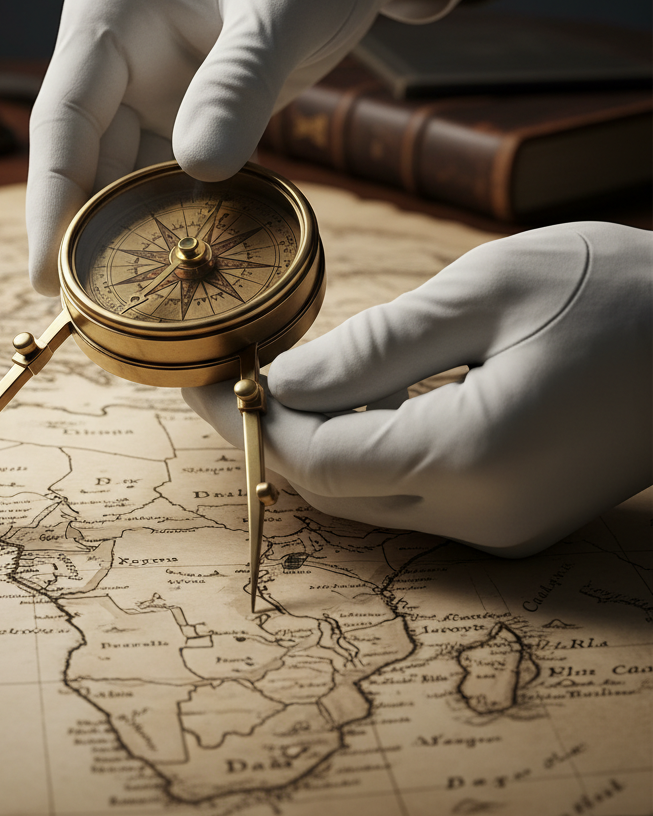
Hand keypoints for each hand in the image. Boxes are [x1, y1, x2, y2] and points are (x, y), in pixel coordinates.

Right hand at [26, 0, 440, 293]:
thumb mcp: (284, 4)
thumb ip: (240, 84)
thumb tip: (198, 169)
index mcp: (108, 12)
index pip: (61, 118)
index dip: (48, 201)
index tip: (43, 276)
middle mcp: (115, 53)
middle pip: (80, 157)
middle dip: (80, 231)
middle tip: (85, 313)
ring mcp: (149, 84)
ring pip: (120, 173)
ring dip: (123, 232)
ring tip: (125, 304)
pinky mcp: (185, 109)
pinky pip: (165, 174)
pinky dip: (168, 216)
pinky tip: (176, 261)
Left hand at [183, 223, 652, 556]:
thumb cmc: (623, 292)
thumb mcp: (489, 290)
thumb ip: (375, 345)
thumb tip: (283, 382)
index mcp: (471, 456)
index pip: (316, 458)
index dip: (250, 420)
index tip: (204, 377)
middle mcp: (482, 514)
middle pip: (331, 488)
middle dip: (268, 434)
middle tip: (221, 379)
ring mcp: (501, 525)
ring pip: (364, 497)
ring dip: (310, 443)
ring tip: (267, 382)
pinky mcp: (513, 514)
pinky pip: (407, 493)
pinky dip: (361, 449)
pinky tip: (344, 399)